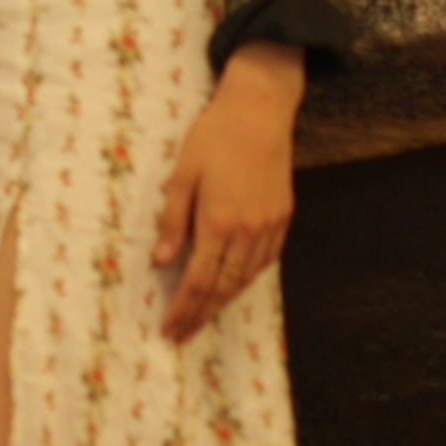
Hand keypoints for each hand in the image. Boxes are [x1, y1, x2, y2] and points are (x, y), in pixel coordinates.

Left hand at [155, 41, 302, 342]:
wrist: (260, 110)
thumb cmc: (214, 137)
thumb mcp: (182, 174)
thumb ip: (173, 221)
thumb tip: (162, 262)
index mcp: (218, 221)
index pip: (199, 280)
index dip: (184, 309)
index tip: (170, 329)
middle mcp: (248, 230)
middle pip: (224, 288)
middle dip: (202, 315)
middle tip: (184, 335)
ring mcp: (270, 225)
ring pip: (247, 279)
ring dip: (224, 302)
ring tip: (204, 316)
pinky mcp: (283, 216)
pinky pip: (265, 261)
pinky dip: (247, 280)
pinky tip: (234, 285)